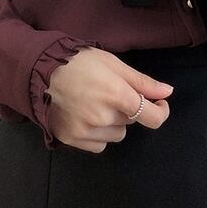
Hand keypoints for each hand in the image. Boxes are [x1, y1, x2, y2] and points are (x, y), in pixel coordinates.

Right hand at [45, 47, 173, 152]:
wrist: (39, 71)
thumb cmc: (78, 62)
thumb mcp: (113, 64)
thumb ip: (142, 82)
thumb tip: (167, 93)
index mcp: (116, 94)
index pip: (152, 117)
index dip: (161, 111)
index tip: (158, 104)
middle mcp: (103, 117)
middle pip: (132, 121)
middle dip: (127, 108)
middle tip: (109, 92)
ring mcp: (86, 130)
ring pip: (117, 135)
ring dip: (113, 123)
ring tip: (94, 103)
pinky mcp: (72, 139)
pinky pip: (99, 145)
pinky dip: (98, 134)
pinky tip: (85, 116)